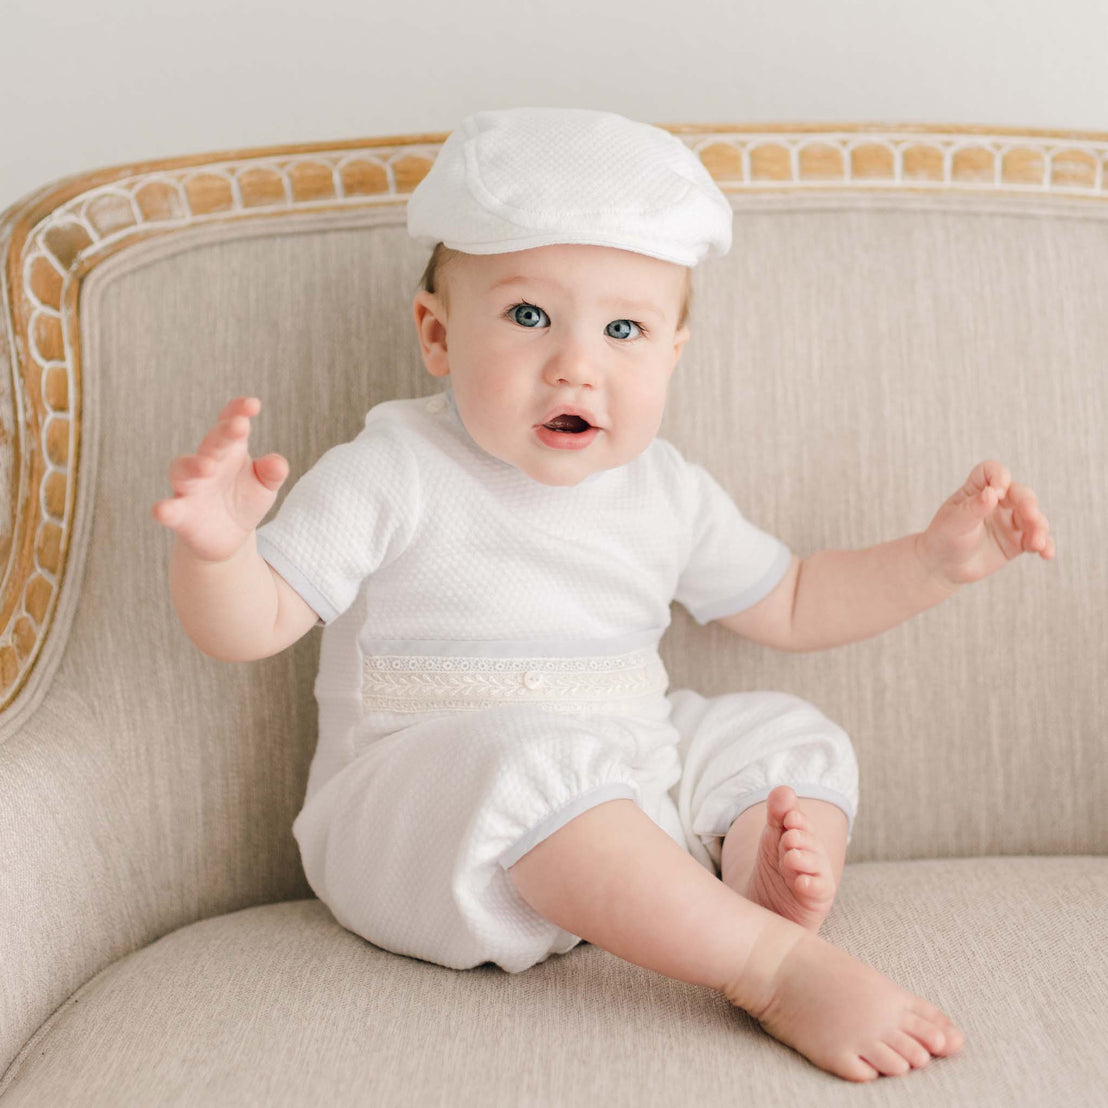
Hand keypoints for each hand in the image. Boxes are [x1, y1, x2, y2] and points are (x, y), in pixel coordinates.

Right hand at [152, 396, 288, 562]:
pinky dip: (165, 509)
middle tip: (239, 426)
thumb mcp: (265, 486)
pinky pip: (170, 509)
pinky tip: (162, 509)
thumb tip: (277, 463)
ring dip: (193, 466)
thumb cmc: (244, 500)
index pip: (231, 422)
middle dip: (223, 434)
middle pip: (211, 443)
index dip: (238, 410)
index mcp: (230, 450)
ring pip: (183, 470)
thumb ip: (272, 473)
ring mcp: (190, 487)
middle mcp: (206, 462)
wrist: (228, 536)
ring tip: (208, 466)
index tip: (253, 405)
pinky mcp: (180, 514)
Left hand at [916, 459, 1055, 588]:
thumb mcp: (954, 522)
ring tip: (1036, 544)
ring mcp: (1010, 520)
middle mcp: (998, 502)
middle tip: (1030, 517)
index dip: (999, 477)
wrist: (944, 567)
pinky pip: (1037, 539)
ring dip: (1039, 528)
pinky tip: (1046, 553)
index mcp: (977, 490)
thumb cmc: (944, 538)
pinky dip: (1045, 545)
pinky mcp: (1018, 540)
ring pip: (1034, 517)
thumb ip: (973, 508)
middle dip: (1028, 504)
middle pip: (1020, 494)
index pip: (992, 472)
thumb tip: (992, 493)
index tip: (997, 492)